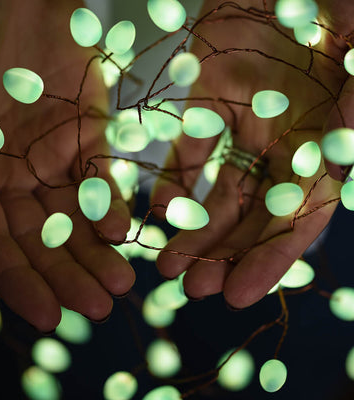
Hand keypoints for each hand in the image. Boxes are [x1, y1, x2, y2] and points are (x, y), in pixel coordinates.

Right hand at [0, 0, 134, 331]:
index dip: (16, 280)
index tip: (48, 317)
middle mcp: (4, 176)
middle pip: (38, 240)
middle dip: (67, 275)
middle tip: (100, 307)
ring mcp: (47, 161)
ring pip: (73, 221)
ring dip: (97, 254)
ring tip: (121, 285)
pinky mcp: (85, 140)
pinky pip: (99, 184)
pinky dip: (112, 209)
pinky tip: (126, 234)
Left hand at [151, 0, 351, 307]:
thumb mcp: (351, 34)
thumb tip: (347, 139)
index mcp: (322, 141)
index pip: (298, 216)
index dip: (271, 259)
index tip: (238, 295)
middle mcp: (284, 144)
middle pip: (254, 217)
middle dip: (224, 257)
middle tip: (193, 291)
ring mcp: (243, 127)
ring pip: (219, 196)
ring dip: (194, 233)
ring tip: (166, 267)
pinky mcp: (205, 105)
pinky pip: (188, 156)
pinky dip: (173, 187)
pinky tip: (155, 215)